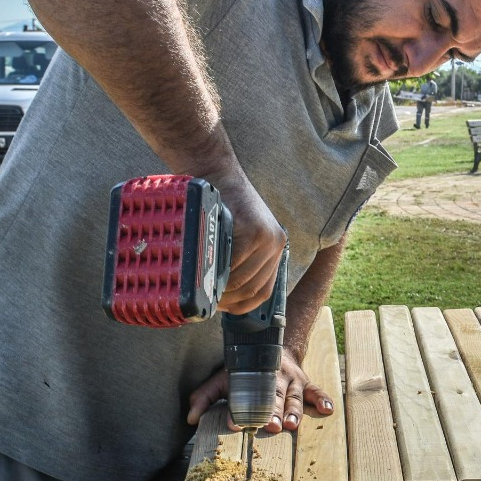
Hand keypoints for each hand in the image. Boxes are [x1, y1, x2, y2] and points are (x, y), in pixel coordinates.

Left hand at [185, 350, 334, 433]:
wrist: (274, 346)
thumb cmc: (246, 370)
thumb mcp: (223, 379)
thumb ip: (205, 397)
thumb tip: (191, 418)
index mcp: (250, 378)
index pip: (243, 395)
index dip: (238, 410)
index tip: (235, 424)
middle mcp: (272, 379)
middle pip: (272, 398)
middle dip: (271, 412)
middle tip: (269, 426)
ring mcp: (291, 381)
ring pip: (293, 397)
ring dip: (293, 410)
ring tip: (291, 424)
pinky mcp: (305, 383)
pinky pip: (315, 391)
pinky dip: (322, 399)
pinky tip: (327, 410)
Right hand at [210, 173, 287, 314]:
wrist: (215, 173)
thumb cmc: (218, 207)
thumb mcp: (235, 234)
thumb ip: (236, 260)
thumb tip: (221, 295)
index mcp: (274, 248)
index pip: (263, 291)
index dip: (241, 305)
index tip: (220, 307)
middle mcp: (276, 244)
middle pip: (254, 288)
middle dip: (228, 300)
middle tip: (207, 301)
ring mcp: (267, 237)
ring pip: (244, 279)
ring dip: (222, 290)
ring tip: (204, 290)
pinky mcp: (254, 230)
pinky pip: (236, 263)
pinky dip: (220, 273)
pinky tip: (206, 273)